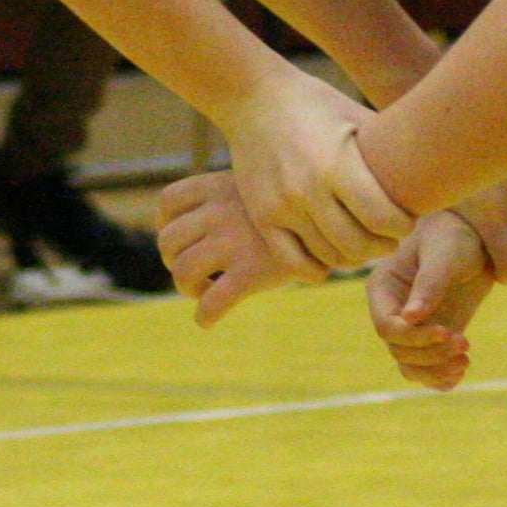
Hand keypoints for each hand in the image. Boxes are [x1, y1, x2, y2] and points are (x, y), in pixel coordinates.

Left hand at [155, 170, 296, 324]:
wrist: (340, 215)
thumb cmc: (304, 203)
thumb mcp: (265, 185)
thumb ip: (236, 195)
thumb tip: (212, 215)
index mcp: (220, 186)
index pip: (169, 202)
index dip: (166, 223)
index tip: (179, 239)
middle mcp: (220, 212)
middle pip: (168, 241)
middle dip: (173, 261)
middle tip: (193, 273)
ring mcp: (233, 242)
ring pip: (183, 271)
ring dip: (187, 287)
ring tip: (203, 292)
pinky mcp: (250, 272)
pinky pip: (213, 302)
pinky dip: (204, 315)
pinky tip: (207, 320)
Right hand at [222, 69, 409, 274]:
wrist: (253, 97)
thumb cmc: (318, 104)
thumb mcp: (359, 116)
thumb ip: (389, 148)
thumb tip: (435, 166)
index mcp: (337, 162)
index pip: (383, 218)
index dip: (403, 226)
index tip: (407, 220)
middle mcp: (307, 189)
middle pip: (359, 245)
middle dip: (383, 246)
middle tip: (390, 237)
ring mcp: (281, 206)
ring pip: (329, 257)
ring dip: (354, 257)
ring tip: (364, 242)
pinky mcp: (262, 217)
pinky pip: (293, 262)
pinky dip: (318, 267)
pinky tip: (331, 255)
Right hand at [367, 211, 495, 390]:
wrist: (474, 242)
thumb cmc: (454, 238)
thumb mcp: (444, 254)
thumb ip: (429, 283)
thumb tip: (410, 318)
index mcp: (382, 288)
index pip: (386, 326)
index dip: (414, 337)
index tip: (447, 331)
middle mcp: (390, 311)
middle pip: (398, 350)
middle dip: (431, 354)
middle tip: (464, 343)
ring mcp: (409, 327)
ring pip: (409, 365)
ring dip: (436, 371)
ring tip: (465, 362)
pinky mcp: (429, 338)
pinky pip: (426, 369)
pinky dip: (440, 378)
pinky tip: (460, 372)